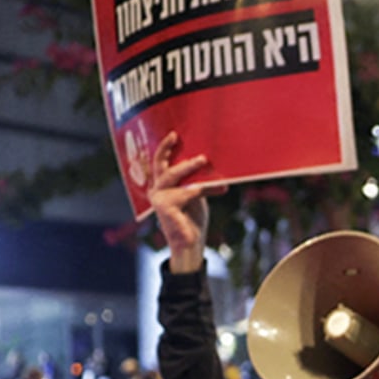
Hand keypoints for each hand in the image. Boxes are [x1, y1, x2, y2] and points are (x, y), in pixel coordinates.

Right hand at [147, 132, 220, 274]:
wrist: (190, 244)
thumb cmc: (192, 218)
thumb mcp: (197, 195)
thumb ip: (198, 181)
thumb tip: (209, 163)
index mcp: (162, 184)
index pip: (160, 161)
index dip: (165, 147)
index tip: (175, 134)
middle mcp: (158, 191)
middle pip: (167, 170)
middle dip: (184, 162)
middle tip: (203, 157)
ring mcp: (160, 201)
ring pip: (179, 182)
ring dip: (198, 178)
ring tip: (216, 177)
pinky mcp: (166, 211)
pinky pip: (188, 196)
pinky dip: (204, 193)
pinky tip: (220, 191)